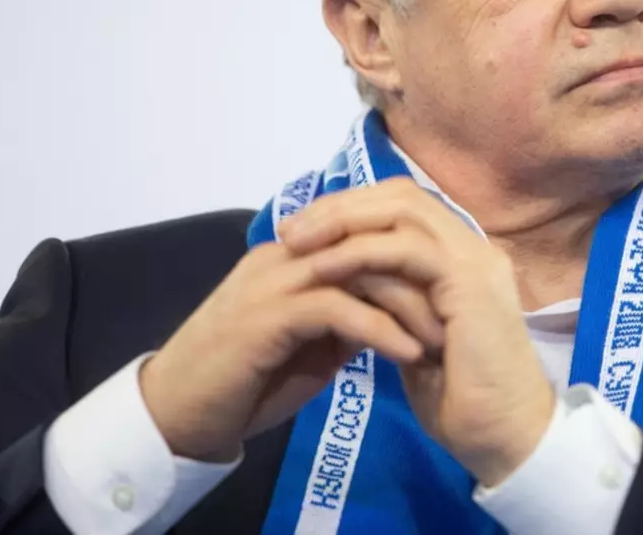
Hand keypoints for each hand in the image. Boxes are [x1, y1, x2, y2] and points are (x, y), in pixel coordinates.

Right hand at [139, 238, 444, 462]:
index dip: (413, 255)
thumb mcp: (309, 342)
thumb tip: (393, 308)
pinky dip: (380, 330)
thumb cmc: (244, 379)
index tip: (456, 289)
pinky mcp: (266, 316)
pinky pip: (337, 309)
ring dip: (409, 303)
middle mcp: (284, 255)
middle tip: (464, 305)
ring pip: (357, 268)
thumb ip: (347, 315)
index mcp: (295, 254)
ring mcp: (273, 281)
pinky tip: (411, 356)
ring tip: (446, 335)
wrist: (177, 412)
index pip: (365, 229)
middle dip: (421, 272)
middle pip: (368, 237)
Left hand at [279, 179, 556, 485]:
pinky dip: (360, 254)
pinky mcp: (469, 284)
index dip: (351, 209)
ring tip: (296, 242)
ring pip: (403, 212)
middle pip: (401, 196)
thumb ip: (391, 302)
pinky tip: (324, 268)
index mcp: (462, 256)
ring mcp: (476, 261)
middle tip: (289, 227)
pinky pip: (407, 252)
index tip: (302, 229)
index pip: (404, 205)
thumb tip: (347, 280)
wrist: (506, 437)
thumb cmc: (463, 400)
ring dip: (342, 223)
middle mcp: (473, 247)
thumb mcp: (412, 337)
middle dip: (340, 206)